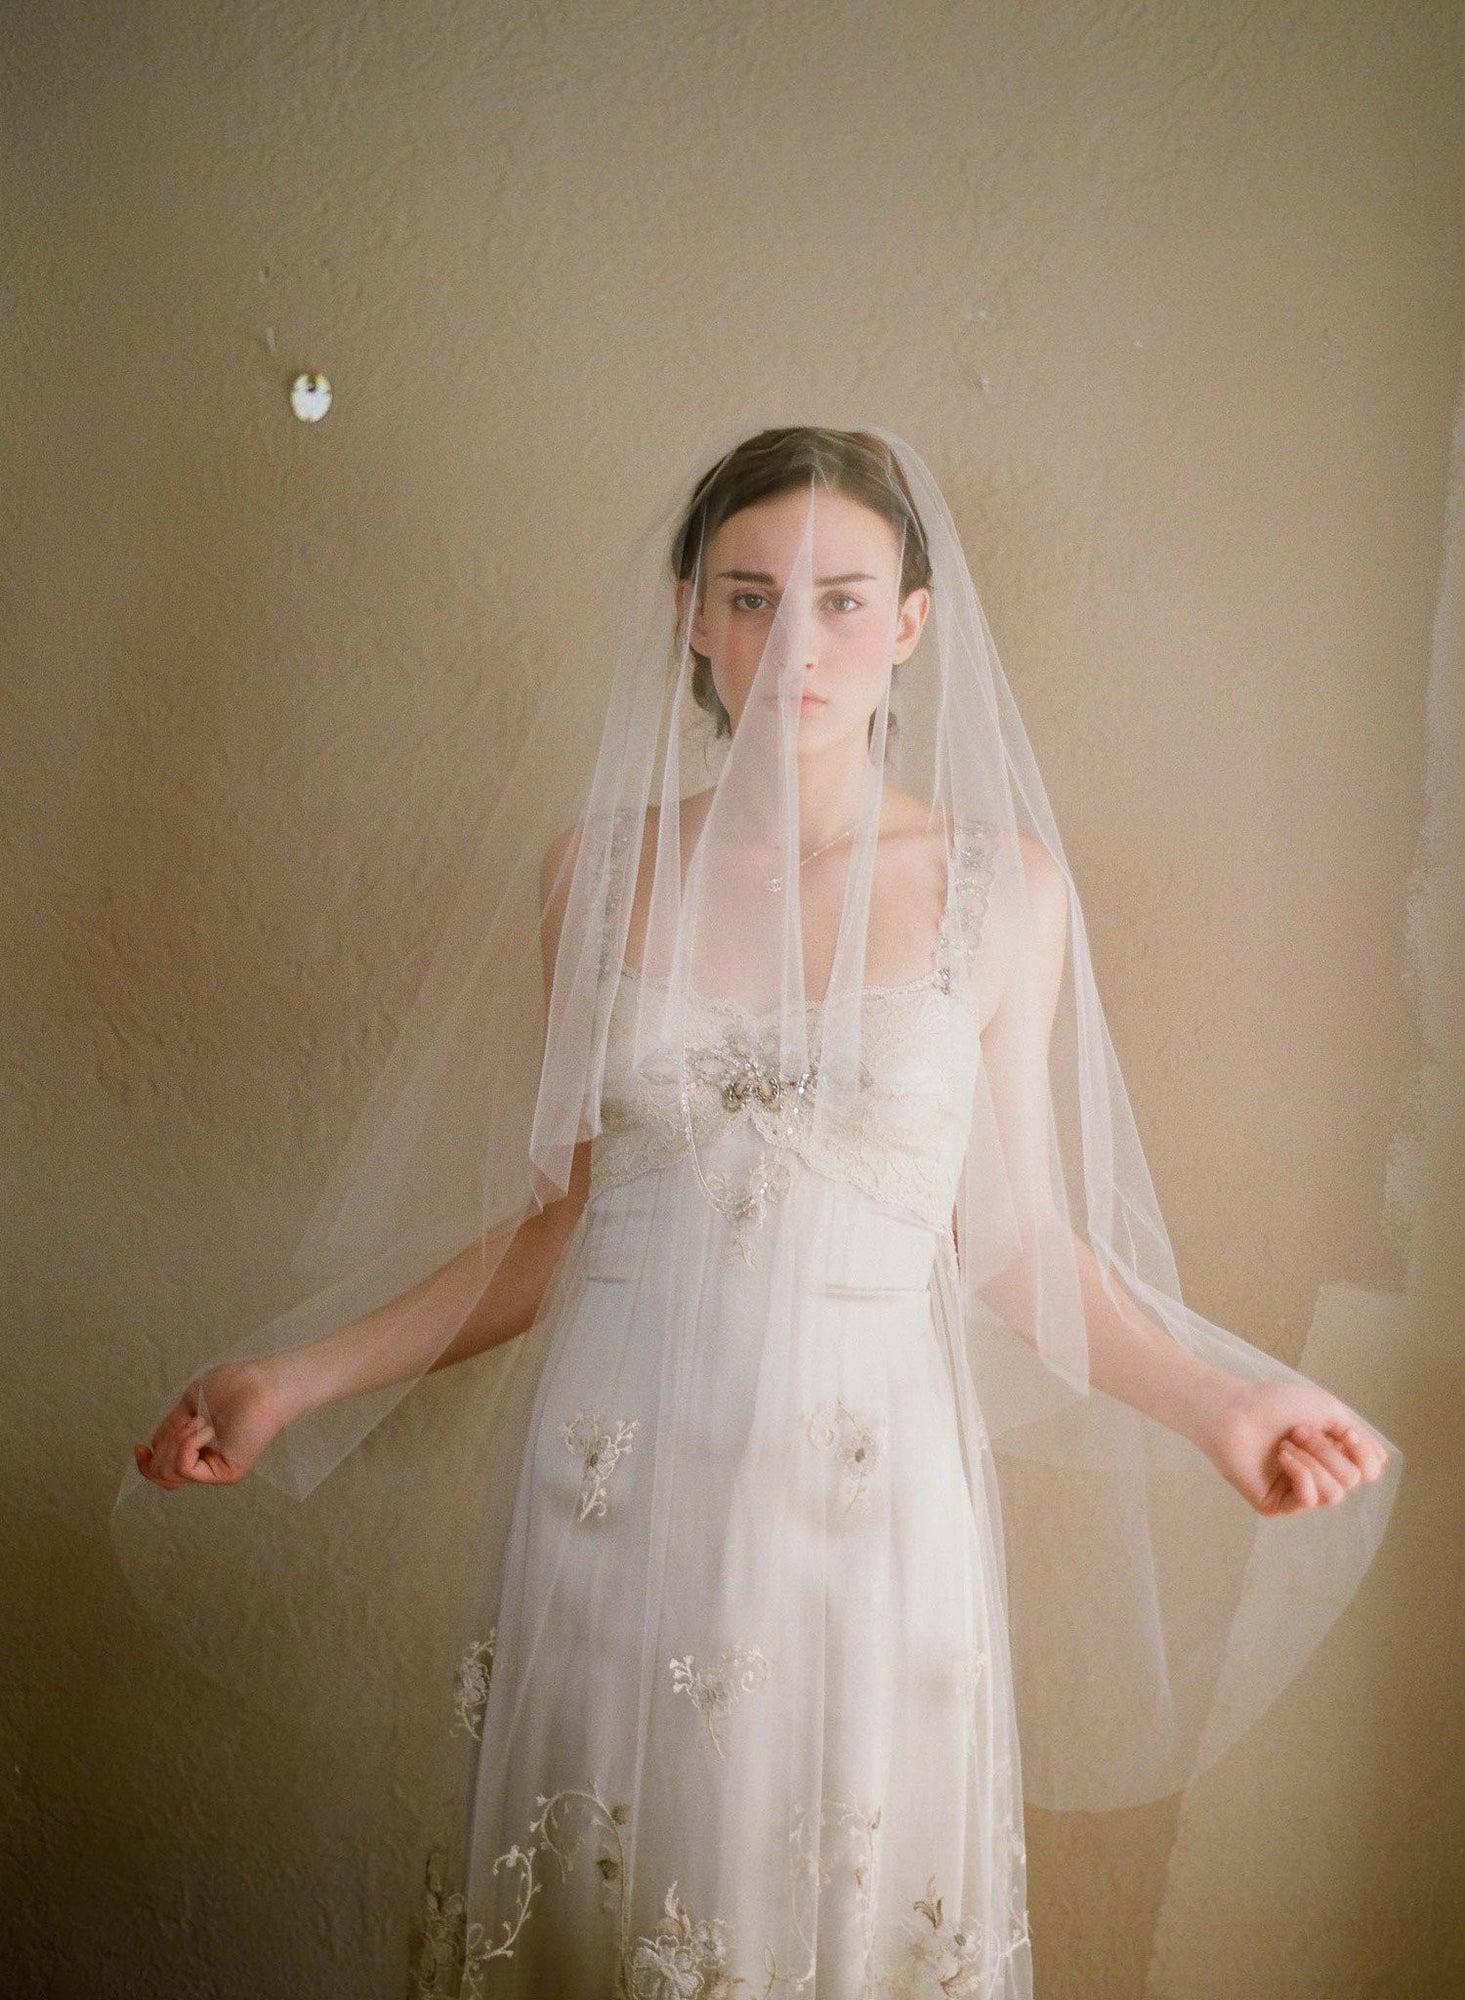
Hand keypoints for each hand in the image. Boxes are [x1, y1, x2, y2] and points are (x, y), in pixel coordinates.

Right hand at [133, 1360, 286, 1489]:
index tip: (138, 1447)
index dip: (145, 1464)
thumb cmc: (234, 1385)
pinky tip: (206, 1428)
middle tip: (190, 1420)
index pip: (162, 1471)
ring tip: (201, 1421)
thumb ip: (170, 1427)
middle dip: (164, 1445)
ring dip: (177, 1441)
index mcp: (197, 1447)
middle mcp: (206, 1462)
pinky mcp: (226, 1474)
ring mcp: (216, 1469)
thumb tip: (151, 1447)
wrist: (260, 1383)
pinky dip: (188, 1444)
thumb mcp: (190, 1403)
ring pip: (168, 1473)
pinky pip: (185, 1469)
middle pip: (160, 1475)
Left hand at [1198, 1378, 1390, 1518]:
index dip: (1364, 1454)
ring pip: (1336, 1494)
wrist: (1233, 1410)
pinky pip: (1310, 1500)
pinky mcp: (1277, 1506)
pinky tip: (1281, 1456)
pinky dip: (1300, 1473)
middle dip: (1327, 1451)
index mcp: (1330, 1453)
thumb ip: (1358, 1438)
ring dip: (1314, 1462)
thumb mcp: (1328, 1411)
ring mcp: (1296, 1492)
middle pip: (1353, 1479)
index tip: (1345, 1432)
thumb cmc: (1275, 1404)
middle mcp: (1316, 1474)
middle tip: (1298, 1430)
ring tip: (1287, 1443)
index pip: (1370, 1471)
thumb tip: (1382, 1462)